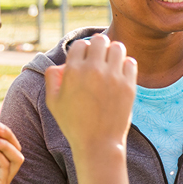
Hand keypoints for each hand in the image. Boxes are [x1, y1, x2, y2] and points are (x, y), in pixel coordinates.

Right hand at [45, 35, 137, 153]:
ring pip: (118, 47)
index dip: (82, 51)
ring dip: (113, 53)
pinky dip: (126, 65)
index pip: (81, 44)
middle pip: (100, 39)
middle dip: (98, 47)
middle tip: (99, 58)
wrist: (98, 144)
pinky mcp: (129, 85)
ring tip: (110, 64)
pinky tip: (120, 75)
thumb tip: (61, 64)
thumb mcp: (53, 102)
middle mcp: (94, 70)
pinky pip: (131, 62)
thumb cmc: (73, 123)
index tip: (84, 61)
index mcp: (74, 71)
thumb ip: (52, 78)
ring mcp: (113, 77)